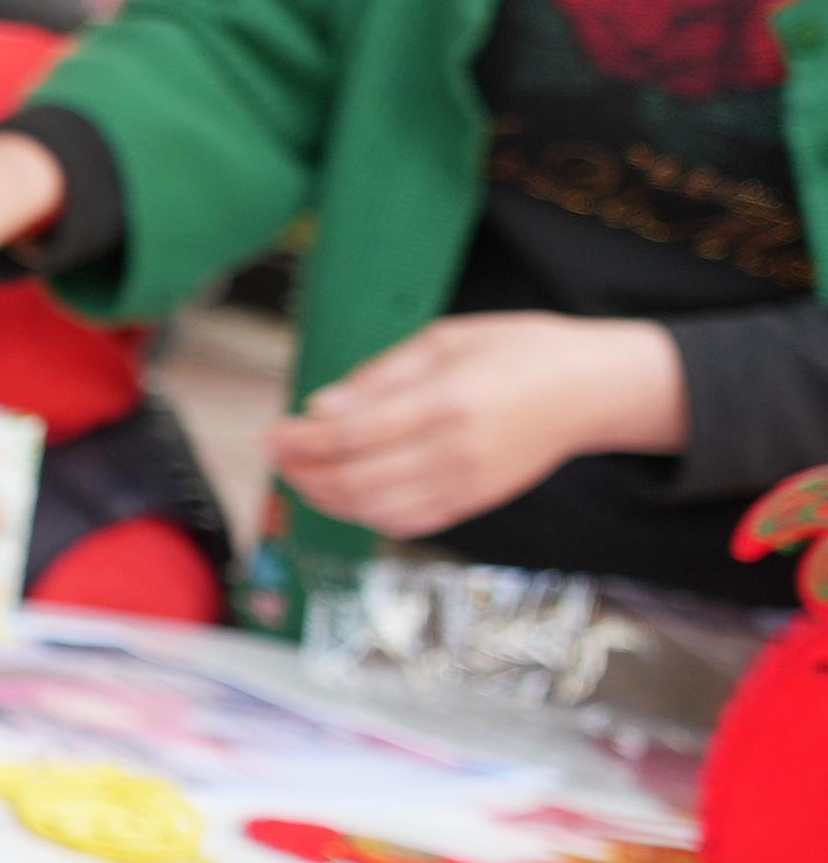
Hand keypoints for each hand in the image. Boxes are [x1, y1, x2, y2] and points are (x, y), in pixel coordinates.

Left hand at [265, 313, 688, 539]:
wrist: (592, 389)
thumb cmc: (521, 352)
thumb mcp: (447, 339)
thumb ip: (381, 377)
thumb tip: (320, 408)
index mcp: (447, 402)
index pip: (353, 434)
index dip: (300, 441)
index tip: (269, 434)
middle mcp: (456, 452)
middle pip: (357, 481)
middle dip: (303, 474)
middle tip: (276, 456)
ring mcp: (468, 485)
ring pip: (376, 511)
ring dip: (326, 500)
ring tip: (301, 475)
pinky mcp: (476, 503)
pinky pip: (408, 523)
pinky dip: (366, 515)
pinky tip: (345, 494)